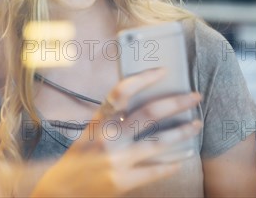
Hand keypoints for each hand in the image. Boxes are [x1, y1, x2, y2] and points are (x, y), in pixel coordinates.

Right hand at [30, 68, 201, 196]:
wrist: (59, 193)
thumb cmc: (78, 160)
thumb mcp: (90, 134)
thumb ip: (113, 121)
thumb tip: (148, 105)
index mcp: (98, 122)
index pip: (121, 92)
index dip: (143, 79)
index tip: (163, 71)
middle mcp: (107, 138)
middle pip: (149, 113)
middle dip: (176, 103)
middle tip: (194, 96)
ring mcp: (116, 160)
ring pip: (159, 142)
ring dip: (182, 132)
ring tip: (196, 125)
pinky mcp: (122, 181)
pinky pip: (155, 170)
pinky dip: (172, 163)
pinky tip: (183, 157)